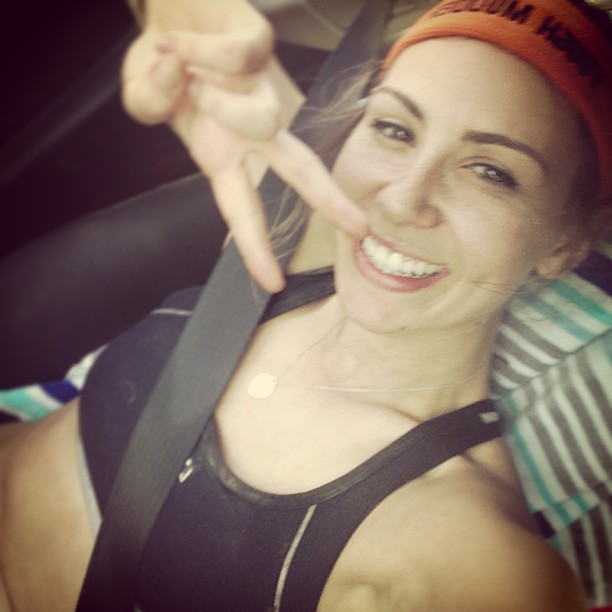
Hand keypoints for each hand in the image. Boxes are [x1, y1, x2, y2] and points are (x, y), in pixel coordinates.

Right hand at [121, 0, 366, 291]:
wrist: (170, 12)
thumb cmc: (163, 63)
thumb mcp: (143, 94)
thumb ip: (150, 103)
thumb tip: (180, 80)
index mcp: (223, 154)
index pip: (245, 209)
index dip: (257, 247)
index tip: (274, 282)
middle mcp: (253, 129)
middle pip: (301, 170)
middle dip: (328, 201)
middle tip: (358, 229)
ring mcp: (265, 88)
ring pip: (265, 118)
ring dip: (209, 94)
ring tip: (180, 66)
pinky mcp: (265, 47)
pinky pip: (237, 57)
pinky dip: (197, 49)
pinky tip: (185, 42)